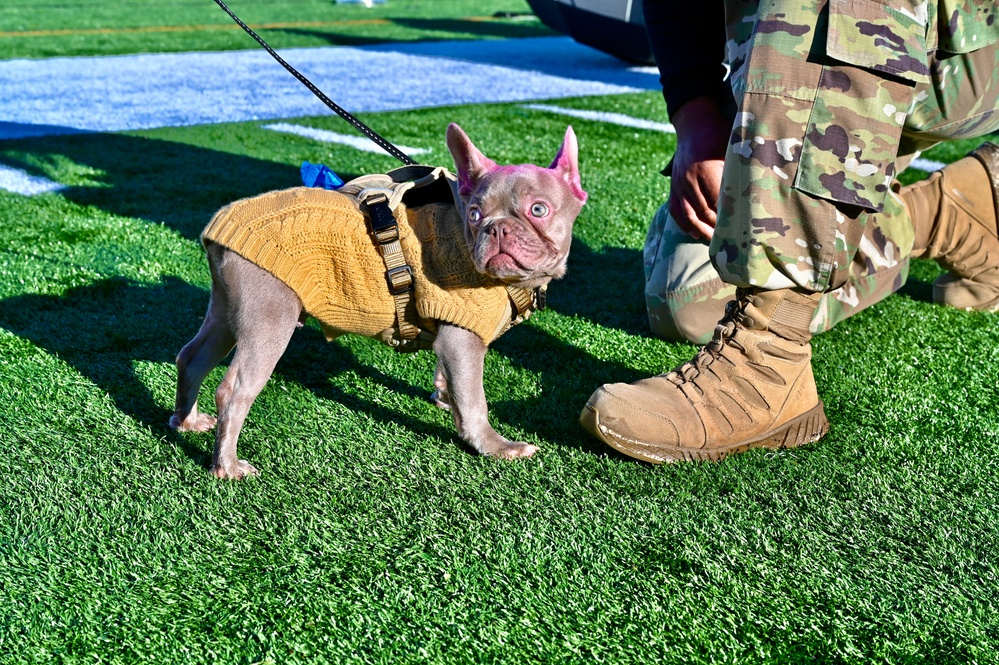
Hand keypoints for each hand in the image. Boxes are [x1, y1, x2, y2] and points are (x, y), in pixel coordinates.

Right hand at [668, 97, 731, 240]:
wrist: (694, 123)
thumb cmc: (718, 135)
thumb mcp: (732, 150)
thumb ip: (738, 173)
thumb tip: (753, 195)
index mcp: (706, 170)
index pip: (718, 202)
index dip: (729, 217)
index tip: (743, 228)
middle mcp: (689, 180)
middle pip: (704, 212)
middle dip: (717, 228)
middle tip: (733, 240)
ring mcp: (678, 185)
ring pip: (688, 216)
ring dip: (701, 231)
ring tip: (715, 242)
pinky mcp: (673, 187)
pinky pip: (676, 211)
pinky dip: (685, 225)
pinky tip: (696, 233)